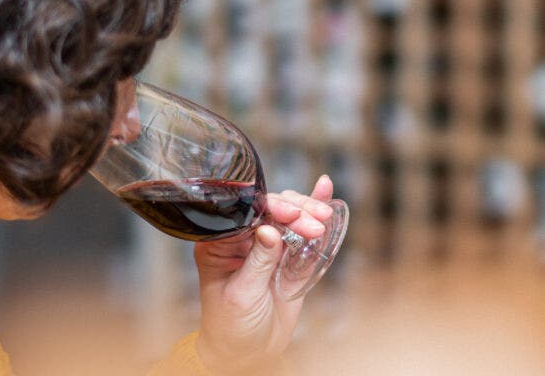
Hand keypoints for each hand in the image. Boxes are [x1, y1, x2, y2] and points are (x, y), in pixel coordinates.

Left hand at [194, 175, 333, 374]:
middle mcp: (244, 239)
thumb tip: (270, 230)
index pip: (246, 214)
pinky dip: (314, 216)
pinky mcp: (288, 257)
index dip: (270, 208)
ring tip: (323, 217)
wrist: (247, 352)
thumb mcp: (242, 294)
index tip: (291, 214)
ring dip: (308, 212)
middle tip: (313, 222)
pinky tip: (325, 194)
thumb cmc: (231, 326)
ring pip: (288, 216)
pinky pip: (302, 233)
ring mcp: (268, 246)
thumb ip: (257, 262)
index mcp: (221, 243)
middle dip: (295, 211)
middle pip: (270, 210)